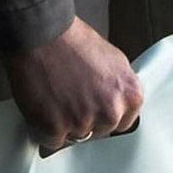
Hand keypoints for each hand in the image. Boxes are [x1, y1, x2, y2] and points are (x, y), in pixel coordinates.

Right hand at [3, 17, 142, 149]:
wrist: (41, 32)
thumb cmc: (73, 41)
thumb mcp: (114, 62)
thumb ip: (120, 89)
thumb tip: (119, 105)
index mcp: (131, 97)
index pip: (123, 123)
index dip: (105, 115)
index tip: (94, 107)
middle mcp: (112, 111)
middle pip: (100, 131)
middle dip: (86, 119)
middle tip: (71, 97)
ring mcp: (85, 121)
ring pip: (76, 136)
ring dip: (65, 124)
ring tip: (56, 97)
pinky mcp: (58, 127)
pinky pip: (53, 140)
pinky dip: (45, 129)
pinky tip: (43, 107)